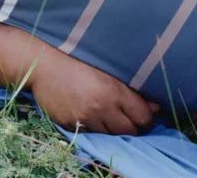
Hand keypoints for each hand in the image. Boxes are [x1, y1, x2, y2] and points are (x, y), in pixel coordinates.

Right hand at [30, 50, 158, 134]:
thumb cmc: (76, 61)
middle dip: (132, 125)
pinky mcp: (72, 125)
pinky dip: (95, 127)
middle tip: (128, 116)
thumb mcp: (105, 69)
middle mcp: (101, 107)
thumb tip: (155, 106)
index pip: (143, 116)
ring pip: (112, 135)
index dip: (146, 116)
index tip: (144, 112)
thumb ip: (130, 89)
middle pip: (130, 131)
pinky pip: (91, 134)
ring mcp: (85, 118)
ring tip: (108, 114)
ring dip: (113, 128)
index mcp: (112, 90)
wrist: (42, 64)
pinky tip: (90, 113)